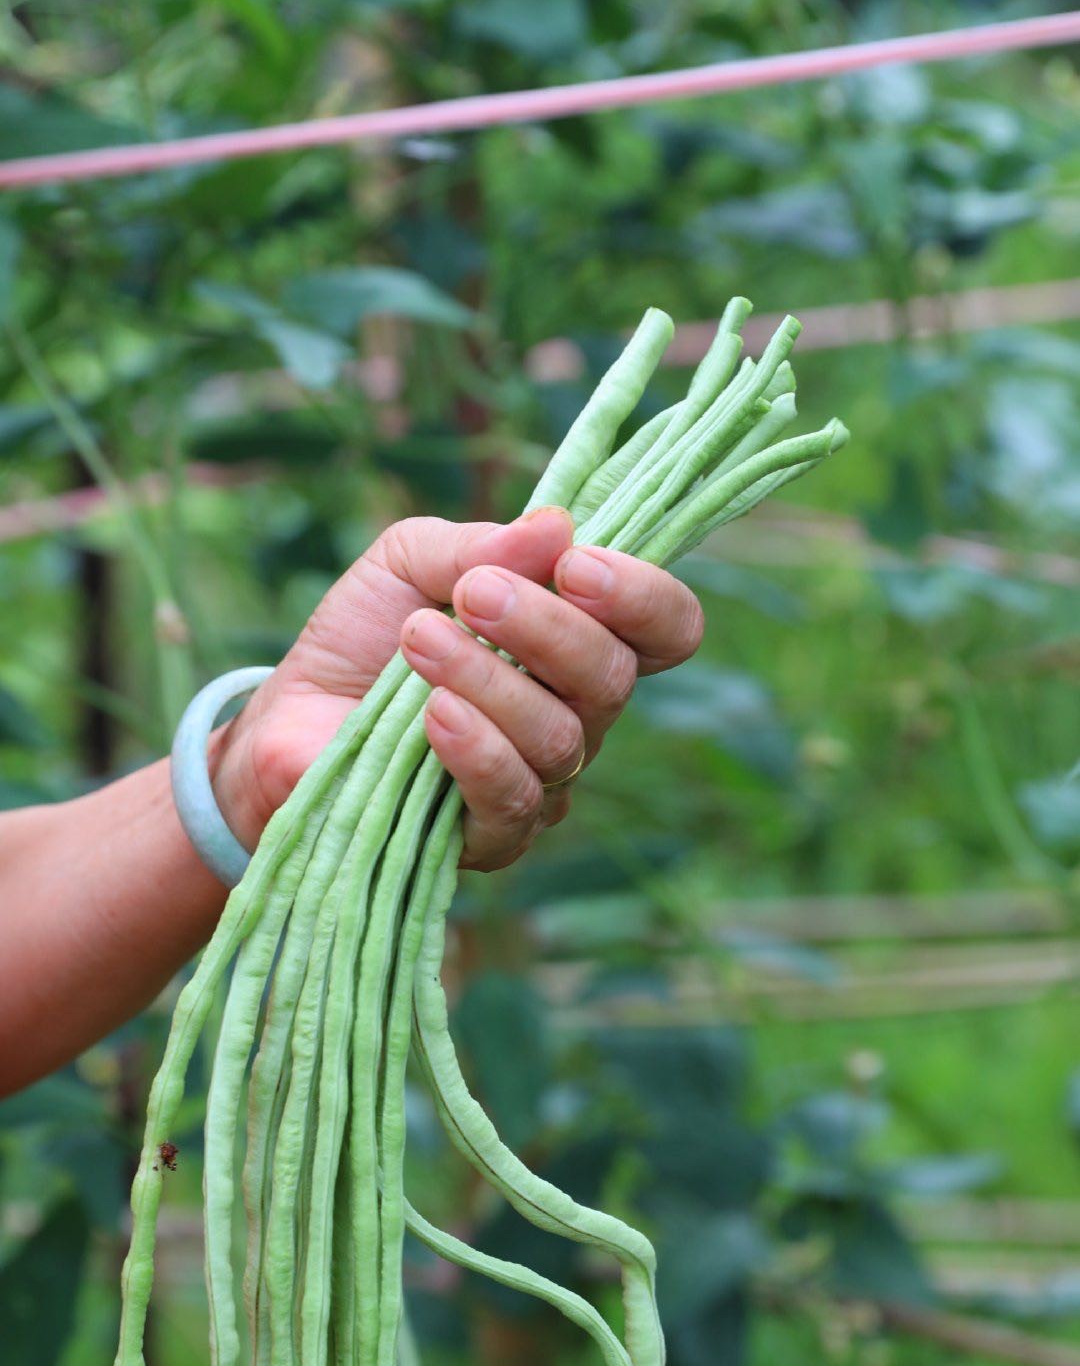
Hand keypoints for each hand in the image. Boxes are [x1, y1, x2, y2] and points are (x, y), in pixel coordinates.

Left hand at [211, 507, 702, 870]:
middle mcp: (577, 716)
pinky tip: (431, 713)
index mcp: (576, 642)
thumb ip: (480, 545)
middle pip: (611, 679)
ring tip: (417, 642)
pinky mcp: (492, 839)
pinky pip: (512, 799)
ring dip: (488, 679)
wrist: (285, 719)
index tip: (576, 564)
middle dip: (546, 626)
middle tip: (473, 594)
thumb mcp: (408, 563)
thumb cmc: (362, 638)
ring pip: (560, 738)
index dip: (642, 597)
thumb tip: (556, 526)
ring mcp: (542, 783)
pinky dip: (475, 748)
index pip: (665, 630)